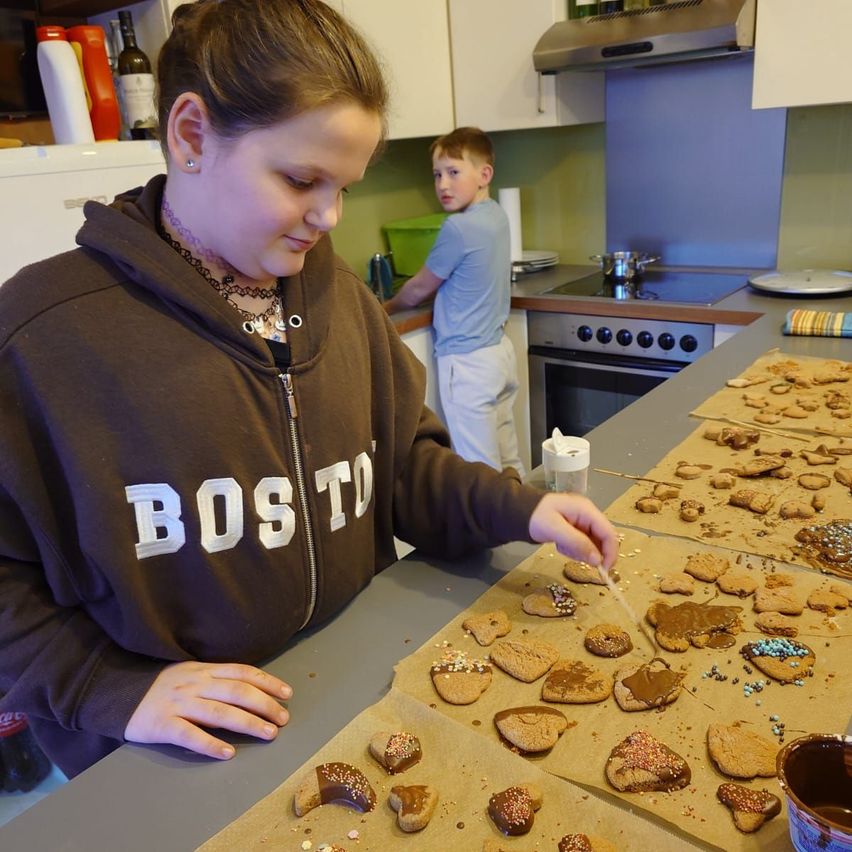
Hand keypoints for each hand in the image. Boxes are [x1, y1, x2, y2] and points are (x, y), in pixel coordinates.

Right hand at [124, 661, 292, 760]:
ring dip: (248, 723)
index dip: (267, 682)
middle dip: (264, 704)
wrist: (118, 693)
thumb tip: (253, 690)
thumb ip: (217, 679)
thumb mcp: (191, 673)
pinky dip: (210, 744)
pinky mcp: (162, 724)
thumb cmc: (163, 686)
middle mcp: (195, 683)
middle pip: (236, 691)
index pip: (243, 672)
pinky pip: (189, 735)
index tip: (287, 693)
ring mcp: (179, 703)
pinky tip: (228, 753)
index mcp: (204, 669)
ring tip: (268, 733)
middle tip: (283, 719)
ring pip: (219, 712)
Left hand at [528, 492, 617, 571]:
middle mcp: (588, 515)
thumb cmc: (536, 517)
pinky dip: (574, 549)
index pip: (608, 532)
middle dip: (591, 552)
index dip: (610, 552)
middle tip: (572, 555)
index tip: (604, 570)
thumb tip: (598, 560)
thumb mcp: (555, 529)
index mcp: (586, 510)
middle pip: (603, 539)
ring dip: (580, 551)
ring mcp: (583, 522)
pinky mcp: (577, 529)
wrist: (520, 512)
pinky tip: (560, 545)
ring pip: (593, 544)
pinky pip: (583, 544)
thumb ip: (577, 543)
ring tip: (561, 546)